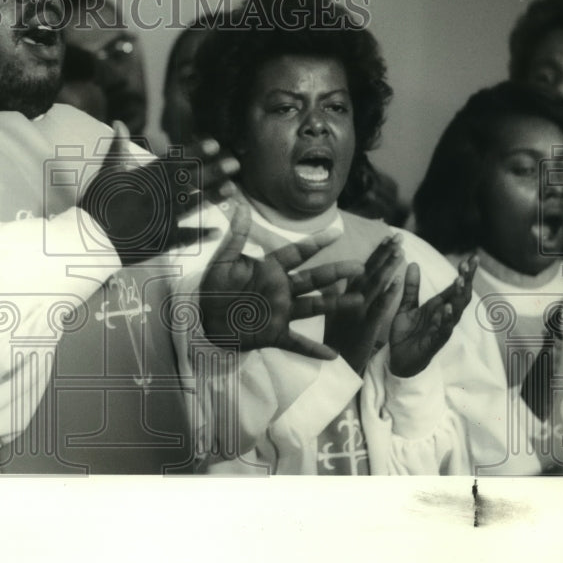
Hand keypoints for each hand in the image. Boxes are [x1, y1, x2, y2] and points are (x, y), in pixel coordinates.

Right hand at [79, 121, 239, 265]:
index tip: (214, 144)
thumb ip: (118, 148)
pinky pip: (183, 237)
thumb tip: (120, 122)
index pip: (174, 161)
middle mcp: (155, 196)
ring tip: (232, 189)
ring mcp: (158, 219)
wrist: (88, 238)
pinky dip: (200, 235)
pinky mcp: (158, 240)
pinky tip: (218, 231)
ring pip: (190, 205)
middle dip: (213, 172)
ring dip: (212, 197)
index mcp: (143, 178)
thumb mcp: (106, 172)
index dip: (196, 153)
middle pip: (188, 181)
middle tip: (234, 164)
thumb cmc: (96, 203)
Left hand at [198, 204, 363, 358]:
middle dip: (336, 272)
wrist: (203, 319)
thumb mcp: (222, 261)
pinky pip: (297, 343)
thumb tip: (240, 207)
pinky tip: (331, 355)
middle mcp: (282, 289)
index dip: (316, 243)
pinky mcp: (275, 334)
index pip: (297, 253)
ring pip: (313, 306)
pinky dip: (313, 349)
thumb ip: (235, 237)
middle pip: (313, 279)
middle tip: (359, 267)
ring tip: (359, 300)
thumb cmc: (213, 288)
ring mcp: (281, 312)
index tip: (337, 233)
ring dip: (335, 304)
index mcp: (270, 269)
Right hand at [324, 234, 404, 375]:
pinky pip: (378, 309)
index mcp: (341, 295)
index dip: (376, 254)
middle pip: (368, 273)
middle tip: (398, 236)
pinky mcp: (364, 328)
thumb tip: (335, 278)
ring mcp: (356, 313)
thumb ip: (333, 295)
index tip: (387, 238)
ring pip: (374, 286)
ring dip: (387, 268)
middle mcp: (347, 300)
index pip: (361, 269)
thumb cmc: (332, 341)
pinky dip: (387, 296)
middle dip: (384, 254)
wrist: (331, 369)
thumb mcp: (329, 314)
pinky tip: (398, 283)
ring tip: (400, 251)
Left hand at [388, 256, 476, 377]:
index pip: (455, 288)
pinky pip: (442, 330)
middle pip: (460, 297)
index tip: (471, 258)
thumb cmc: (407, 333)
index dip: (464, 274)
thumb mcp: (406, 307)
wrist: (399, 358)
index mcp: (438, 306)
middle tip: (468, 265)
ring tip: (460, 281)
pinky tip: (447, 308)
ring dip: (458, 297)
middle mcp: (444, 316)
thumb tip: (413, 263)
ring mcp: (441, 329)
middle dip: (466, 281)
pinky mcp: (434, 342)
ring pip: (455, 312)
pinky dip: (445, 319)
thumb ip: (411, 287)